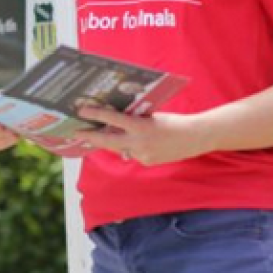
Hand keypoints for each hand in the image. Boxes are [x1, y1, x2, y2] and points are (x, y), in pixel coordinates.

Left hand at [76, 107, 209, 165]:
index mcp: (140, 126)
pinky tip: (140, 142)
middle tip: (77, 132)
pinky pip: (132, 153)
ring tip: (103, 134)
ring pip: (120, 148)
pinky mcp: (147, 161)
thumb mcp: (151, 115)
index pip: (112, 119)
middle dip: (91, 137)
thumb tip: (114, 121)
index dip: (95, 115)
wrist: (196, 137)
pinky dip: (132, 147)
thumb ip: (133, 119)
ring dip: (113, 141)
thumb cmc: (173, 121)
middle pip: (108, 141)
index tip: (82, 111)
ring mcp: (143, 154)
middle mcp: (139, 142)